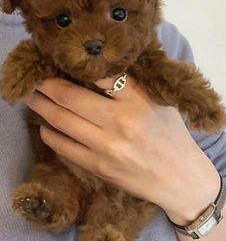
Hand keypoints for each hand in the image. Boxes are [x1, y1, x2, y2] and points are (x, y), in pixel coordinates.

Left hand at [25, 76, 219, 225]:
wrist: (180, 178)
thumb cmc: (172, 135)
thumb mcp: (159, 102)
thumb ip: (132, 86)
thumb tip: (97, 70)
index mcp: (137, 100)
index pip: (96, 74)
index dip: (71, 66)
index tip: (59, 62)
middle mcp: (119, 121)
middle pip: (69, 97)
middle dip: (45, 85)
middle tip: (34, 79)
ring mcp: (106, 147)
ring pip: (61, 121)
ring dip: (41, 107)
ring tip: (32, 98)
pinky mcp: (98, 168)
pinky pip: (64, 148)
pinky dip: (49, 135)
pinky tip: (45, 127)